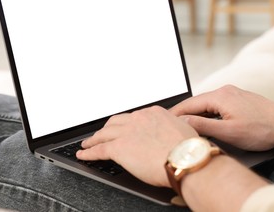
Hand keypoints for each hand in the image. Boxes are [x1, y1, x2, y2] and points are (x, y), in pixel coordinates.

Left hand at [76, 106, 197, 186]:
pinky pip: (99, 150)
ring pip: (104, 134)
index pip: (134, 117)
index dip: (126, 124)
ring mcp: (127, 132)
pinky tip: (84, 154)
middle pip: (115, 122)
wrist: (185, 159)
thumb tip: (177, 127)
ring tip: (88, 143)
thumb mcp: (185, 129)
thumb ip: (175, 126)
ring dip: (94, 139)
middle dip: (107, 128)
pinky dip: (89, 152)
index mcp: (154, 113)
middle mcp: (138, 119)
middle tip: (102, 134)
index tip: (124, 128)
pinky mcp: (119, 148)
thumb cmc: (189, 149)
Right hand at [171, 85, 273, 150]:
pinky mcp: (239, 99)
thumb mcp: (229, 132)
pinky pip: (216, 105)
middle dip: (182, 114)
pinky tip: (205, 123)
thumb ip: (203, 125)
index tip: (163, 122)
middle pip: (196, 102)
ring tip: (184, 127)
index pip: (189, 104)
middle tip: (170, 126)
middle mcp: (225, 91)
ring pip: (206, 104)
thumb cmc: (262, 130)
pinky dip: (207, 114)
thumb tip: (182, 120)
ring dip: (195, 114)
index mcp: (220, 96)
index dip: (174, 114)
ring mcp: (233, 94)